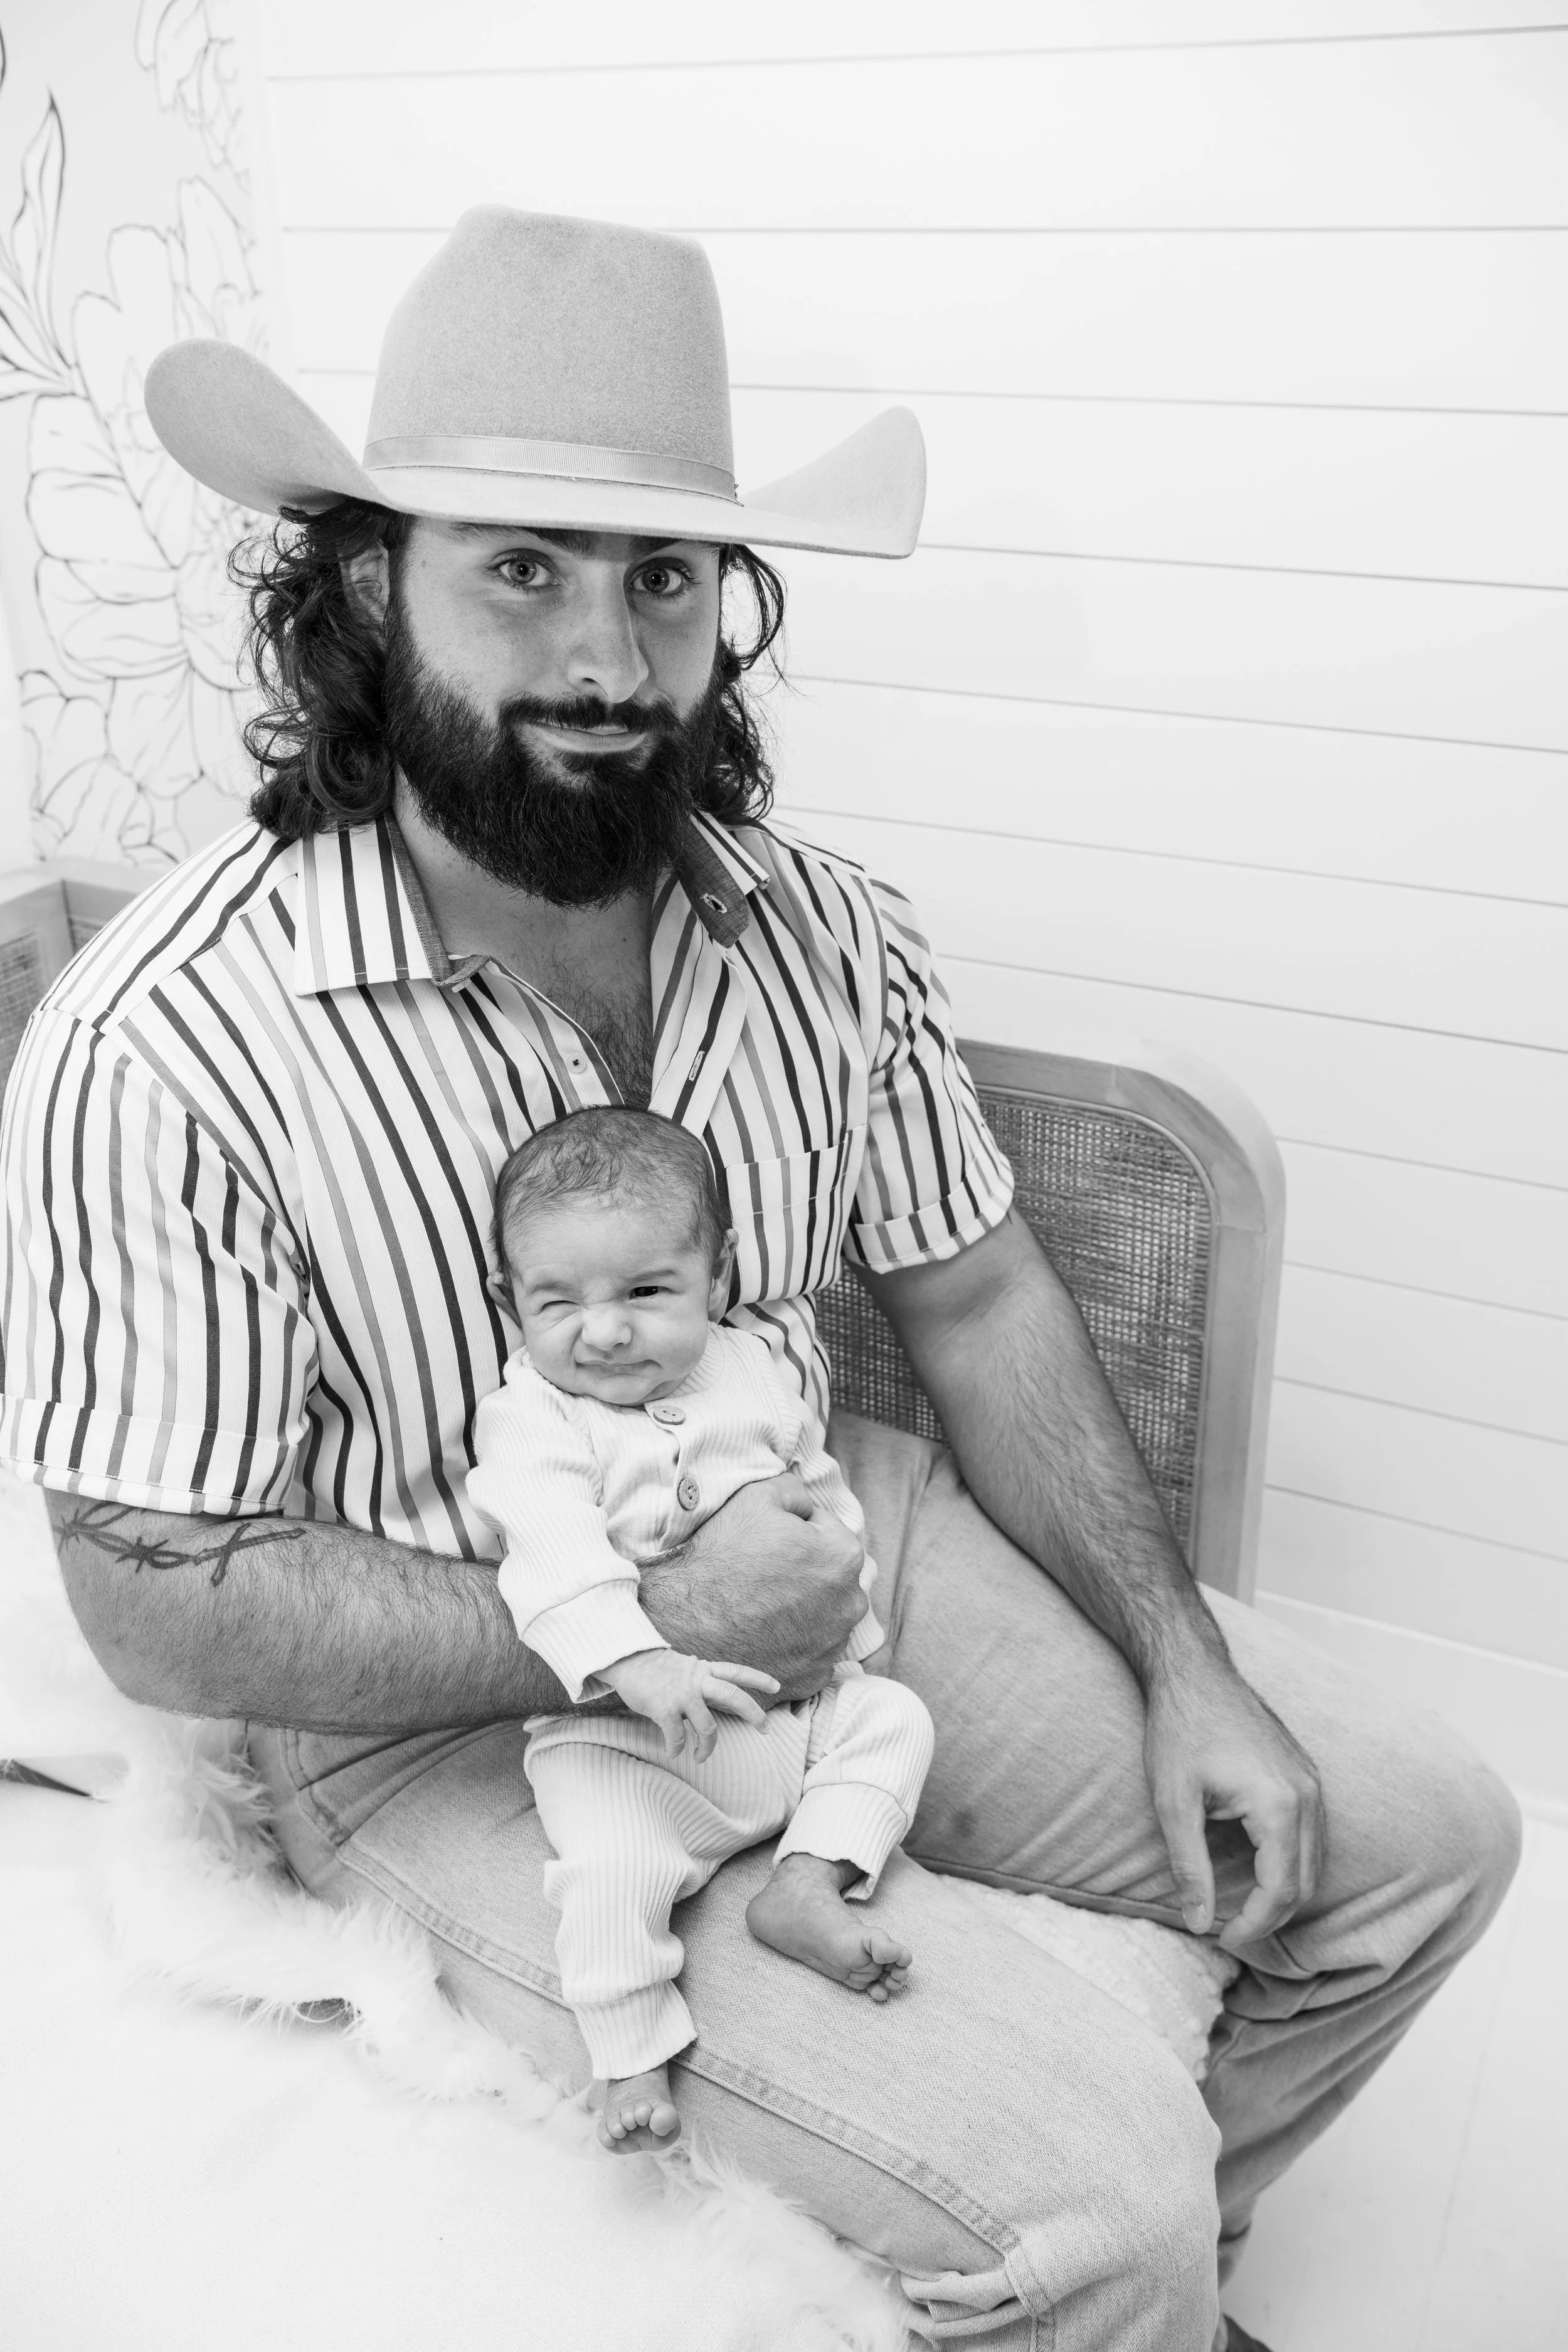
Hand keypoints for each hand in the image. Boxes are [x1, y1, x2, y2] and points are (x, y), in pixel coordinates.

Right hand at [601, 1647, 780, 1761]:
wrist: (627, 1661)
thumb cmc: (655, 1669)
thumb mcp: (684, 1667)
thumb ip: (701, 1680)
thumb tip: (715, 1698)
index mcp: (703, 1670)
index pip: (737, 1672)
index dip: (758, 1679)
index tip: (777, 1686)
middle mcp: (697, 1681)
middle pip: (734, 1697)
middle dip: (754, 1714)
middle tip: (766, 1729)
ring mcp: (682, 1695)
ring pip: (709, 1728)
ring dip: (707, 1749)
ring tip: (700, 1757)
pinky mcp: (665, 1709)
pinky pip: (678, 1738)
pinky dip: (677, 1749)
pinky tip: (673, 1752)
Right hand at [640, 1472, 866, 1703]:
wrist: (684, 1623)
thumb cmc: (721, 1558)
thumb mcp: (756, 1498)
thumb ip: (795, 1491)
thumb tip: (807, 1504)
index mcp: (844, 1556)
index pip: (827, 1530)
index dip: (796, 1531)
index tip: (768, 1542)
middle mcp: (851, 1604)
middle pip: (831, 1576)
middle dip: (806, 1571)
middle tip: (763, 1574)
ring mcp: (833, 1646)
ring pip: (824, 1616)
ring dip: (803, 1609)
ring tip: (761, 1606)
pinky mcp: (814, 1678)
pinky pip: (811, 1653)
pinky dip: (793, 1644)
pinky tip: (764, 1634)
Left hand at [1143, 1654, 1324, 1952]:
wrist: (1193, 1671)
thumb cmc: (1180, 1729)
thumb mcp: (1174, 1803)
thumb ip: (1190, 1868)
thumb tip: (1199, 1923)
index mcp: (1279, 1805)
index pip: (1280, 1891)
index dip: (1253, 1925)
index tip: (1222, 1939)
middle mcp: (1307, 1796)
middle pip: (1304, 1884)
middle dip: (1270, 1918)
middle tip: (1230, 1933)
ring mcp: (1311, 1783)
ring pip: (1313, 1863)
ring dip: (1283, 1894)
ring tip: (1243, 1911)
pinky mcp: (1305, 1775)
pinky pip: (1312, 1837)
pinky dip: (1291, 1866)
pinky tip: (1259, 1873)